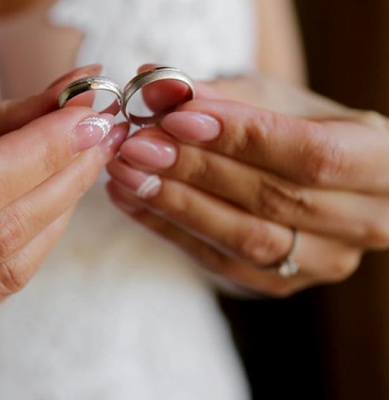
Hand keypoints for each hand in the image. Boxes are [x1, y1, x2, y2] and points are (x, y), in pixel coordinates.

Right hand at [0, 65, 127, 347]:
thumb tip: (73, 96)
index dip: (39, 154)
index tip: (86, 120)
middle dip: (61, 180)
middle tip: (97, 138)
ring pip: (8, 269)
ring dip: (59, 213)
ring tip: (78, 167)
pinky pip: (1, 290)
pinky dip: (36, 245)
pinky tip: (47, 208)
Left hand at [106, 68, 388, 296]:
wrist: (315, 176)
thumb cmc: (298, 126)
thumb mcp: (271, 98)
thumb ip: (219, 94)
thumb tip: (156, 83)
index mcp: (380, 162)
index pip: (310, 153)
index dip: (240, 137)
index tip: (176, 118)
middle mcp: (366, 221)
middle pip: (273, 200)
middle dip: (196, 170)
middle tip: (136, 145)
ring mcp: (325, 261)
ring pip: (245, 239)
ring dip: (175, 204)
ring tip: (124, 172)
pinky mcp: (281, 283)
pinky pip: (219, 261)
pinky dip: (169, 228)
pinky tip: (130, 199)